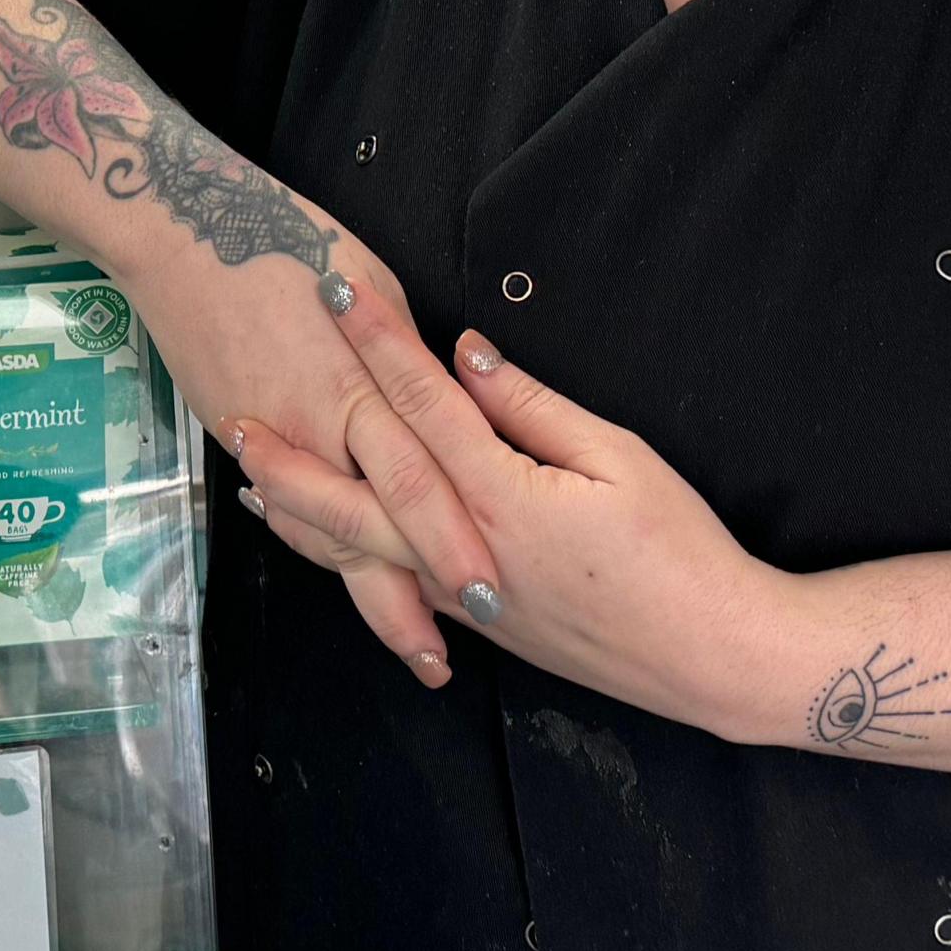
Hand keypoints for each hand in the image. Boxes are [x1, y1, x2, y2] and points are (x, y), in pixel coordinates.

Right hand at [127, 242, 503, 686]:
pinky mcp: (240, 439)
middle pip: (371, 529)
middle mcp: (318, 425)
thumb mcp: (374, 283)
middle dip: (412, 597)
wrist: (180, 235)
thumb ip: (407, 360)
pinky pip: (286, 507)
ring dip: (367, 593)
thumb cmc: (288, 238)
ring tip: (413, 645)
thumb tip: (445, 399)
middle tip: (447, 660)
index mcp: (363, 383)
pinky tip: (346, 577)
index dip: (453, 540)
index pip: (420, 480)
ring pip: (325, 534)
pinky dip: (316, 547)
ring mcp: (274, 440)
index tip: (491, 591)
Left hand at [232, 324, 794, 739]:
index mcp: (500, 499)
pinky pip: (392, 584)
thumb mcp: (619, 460)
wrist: (714, 656)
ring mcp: (467, 596)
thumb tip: (469, 359)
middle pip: (356, 493)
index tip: (336, 294)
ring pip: (360, 552)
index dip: (378, 344)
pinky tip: (326, 541)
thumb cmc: (681, 554)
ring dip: (301, 512)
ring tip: (252, 479)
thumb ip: (533, 408)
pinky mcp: (481, 624)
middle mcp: (465, 553)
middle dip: (294, 448)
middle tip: (236, 410)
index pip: (420, 406)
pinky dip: (346, 558)